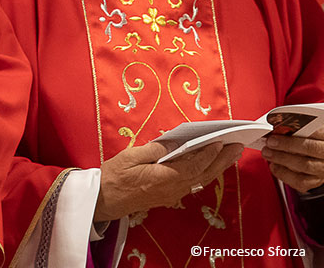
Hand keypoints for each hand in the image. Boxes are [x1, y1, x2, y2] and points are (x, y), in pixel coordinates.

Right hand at [95, 141, 242, 221]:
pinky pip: (193, 184)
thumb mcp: (130, 157)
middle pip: (204, 174)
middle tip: (237, 147)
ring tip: (230, 155)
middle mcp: (173, 188)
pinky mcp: (169, 195)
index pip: (193, 165)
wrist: (105, 200)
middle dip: (222, 160)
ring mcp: (173, 194)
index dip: (209, 154)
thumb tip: (174, 143)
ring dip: (217, 167)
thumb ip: (154, 150)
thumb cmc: (114, 176)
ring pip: (201, 180)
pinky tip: (210, 167)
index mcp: (164, 178)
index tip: (220, 142)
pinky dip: (205, 173)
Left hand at [263, 131, 323, 192]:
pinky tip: (274, 166)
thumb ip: (294, 128)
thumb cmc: (308, 141)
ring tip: (268, 153)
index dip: (296, 128)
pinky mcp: (314, 181)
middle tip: (270, 141)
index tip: (277, 127)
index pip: (315, 132)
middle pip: (310, 148)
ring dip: (281, 158)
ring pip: (304, 165)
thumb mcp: (304, 131)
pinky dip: (283, 174)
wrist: (315, 157)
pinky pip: (300, 181)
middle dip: (287, 144)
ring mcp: (321, 169)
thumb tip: (275, 125)